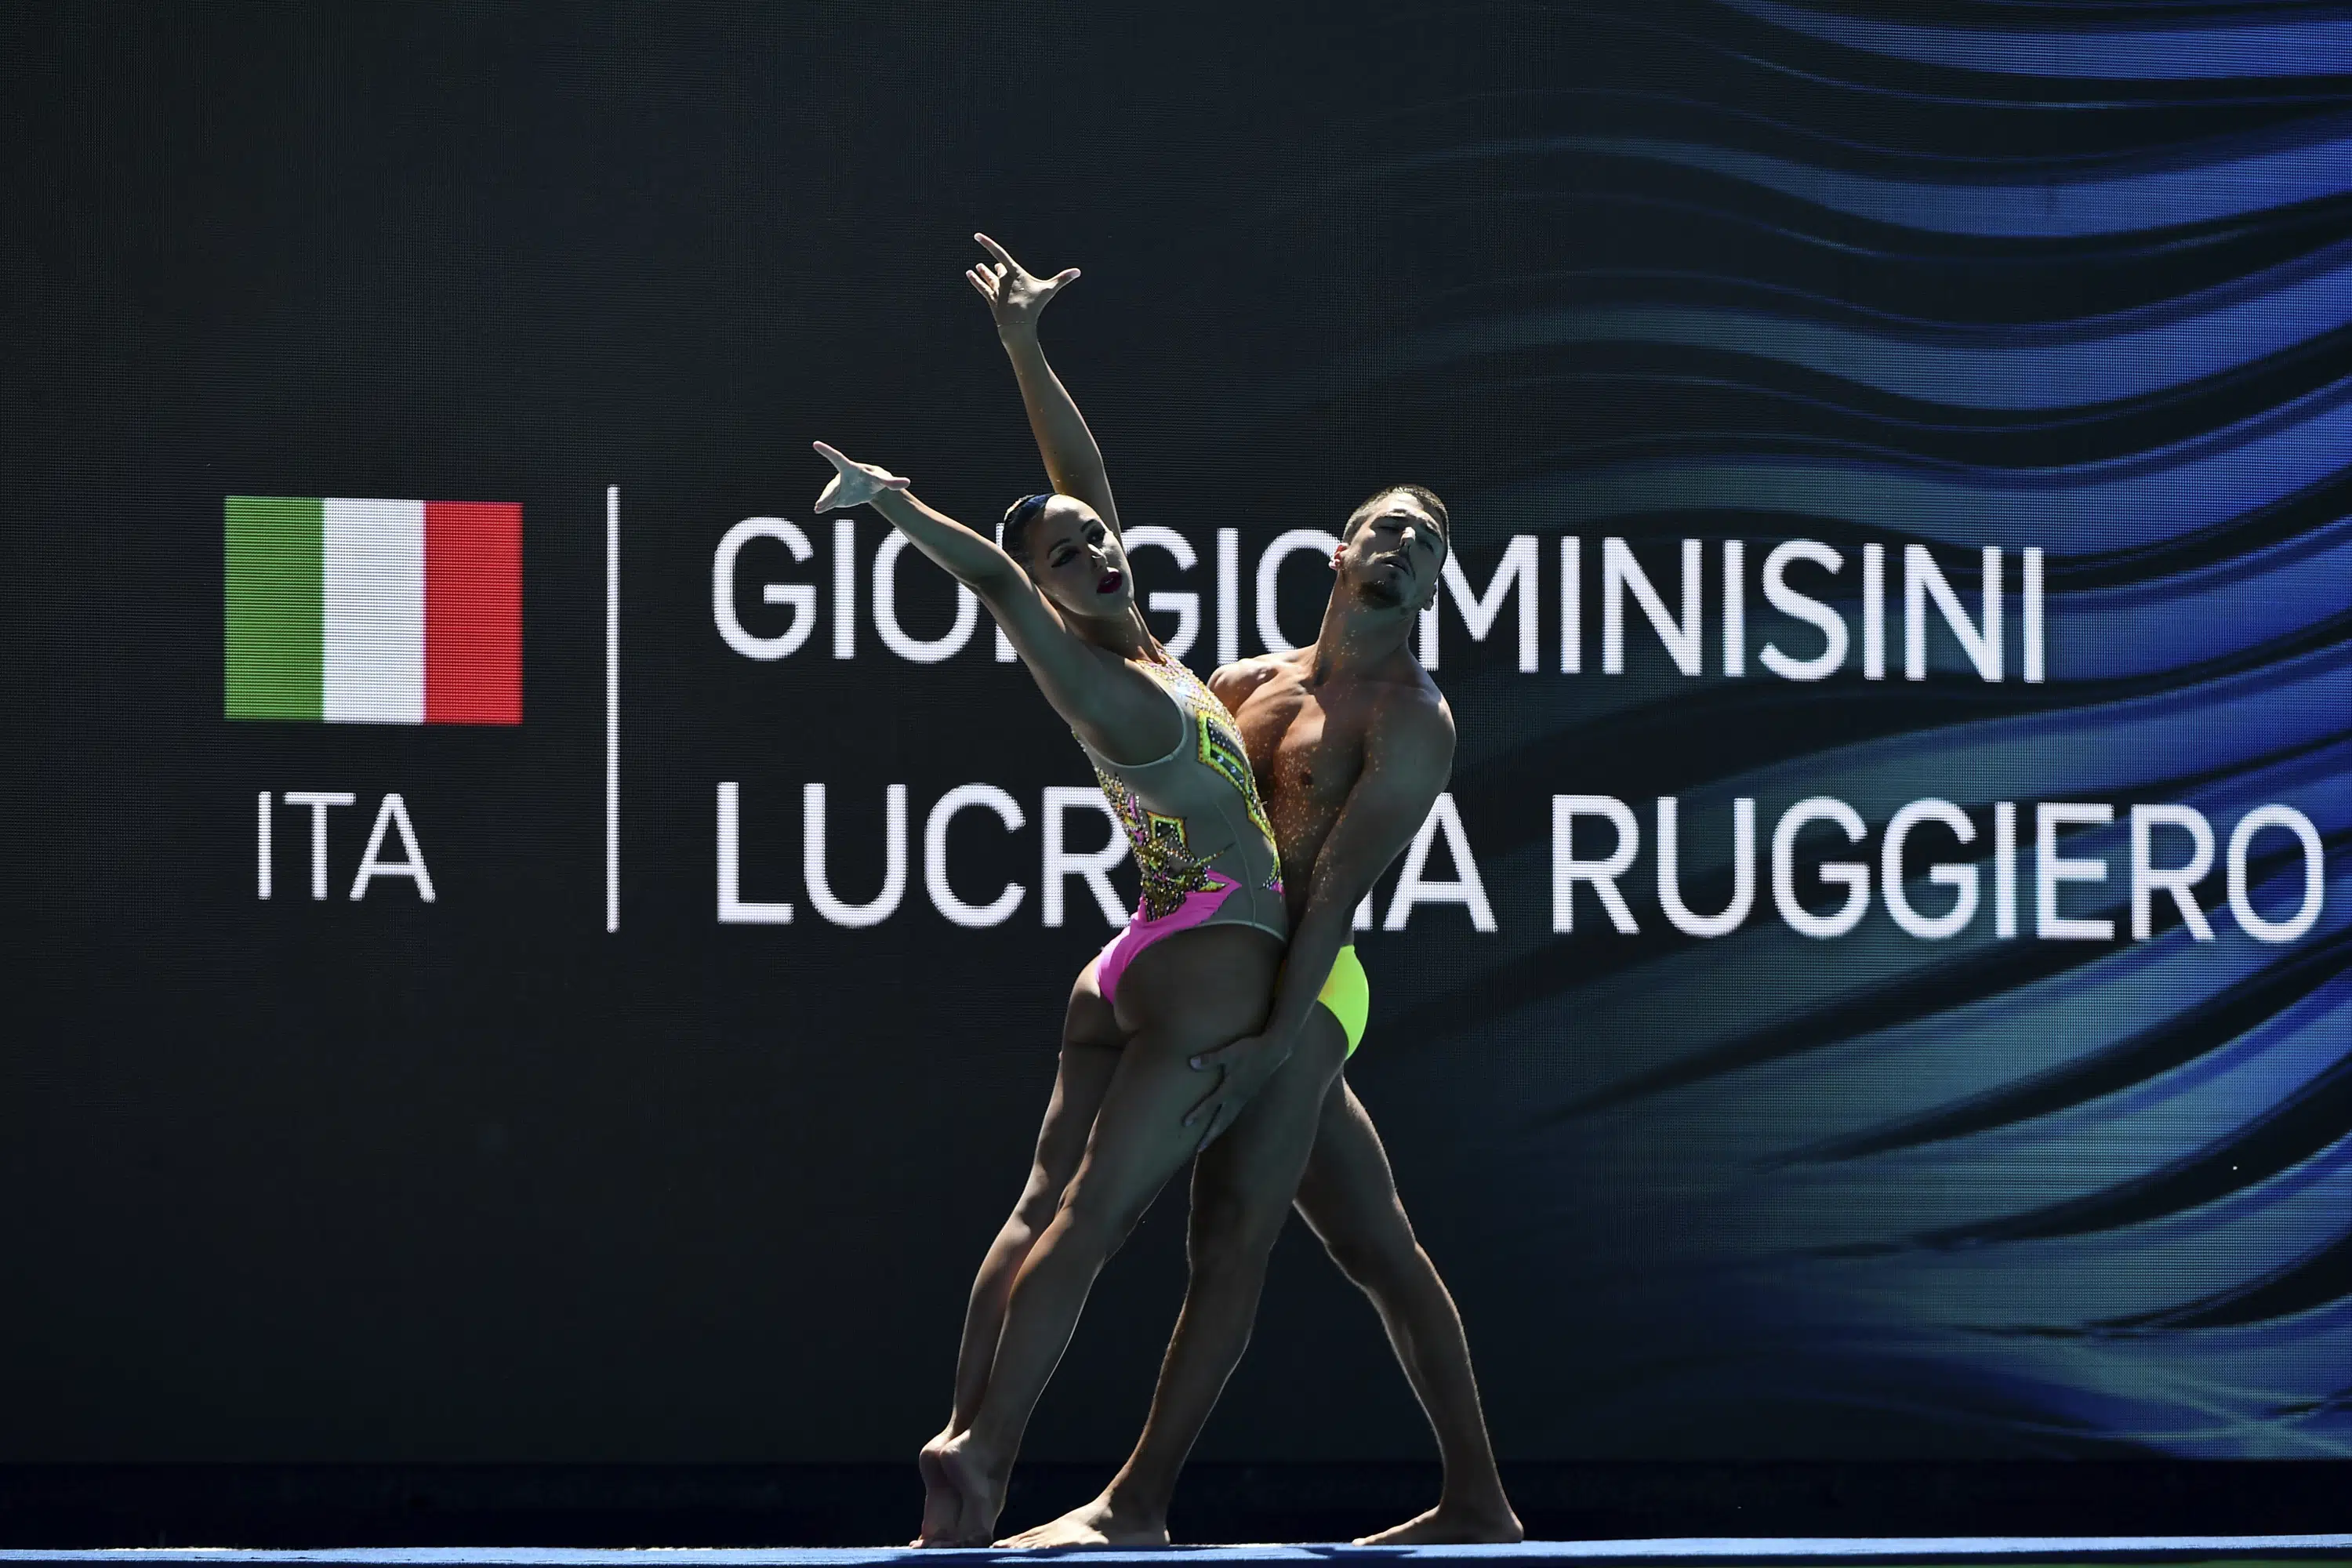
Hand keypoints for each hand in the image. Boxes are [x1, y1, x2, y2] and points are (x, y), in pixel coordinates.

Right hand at [812, 440, 910, 512]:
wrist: (871, 488)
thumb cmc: (877, 478)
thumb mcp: (884, 479)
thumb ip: (893, 481)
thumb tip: (907, 482)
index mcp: (851, 468)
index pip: (838, 458)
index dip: (827, 451)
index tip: (816, 443)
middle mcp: (842, 477)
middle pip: (834, 484)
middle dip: (828, 492)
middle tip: (821, 498)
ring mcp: (839, 488)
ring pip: (831, 494)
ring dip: (825, 501)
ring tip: (818, 508)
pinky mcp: (839, 498)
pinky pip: (831, 502)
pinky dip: (825, 506)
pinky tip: (819, 510)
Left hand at [966, 232, 1078, 336]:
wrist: (1018, 325)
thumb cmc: (1034, 306)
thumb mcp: (1049, 290)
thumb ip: (1062, 279)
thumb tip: (1078, 271)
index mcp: (1015, 273)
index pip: (1000, 254)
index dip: (988, 244)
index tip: (977, 236)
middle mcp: (1003, 279)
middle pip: (998, 269)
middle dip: (996, 267)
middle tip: (993, 265)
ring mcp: (996, 290)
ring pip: (988, 278)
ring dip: (983, 273)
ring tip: (977, 267)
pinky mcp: (992, 300)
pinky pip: (981, 288)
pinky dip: (976, 280)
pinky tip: (969, 274)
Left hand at [1182, 1029, 1293, 1149]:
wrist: (1274, 1051)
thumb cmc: (1250, 1050)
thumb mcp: (1229, 1052)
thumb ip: (1211, 1059)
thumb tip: (1192, 1063)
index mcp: (1231, 1088)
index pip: (1211, 1104)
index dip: (1198, 1114)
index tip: (1185, 1124)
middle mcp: (1237, 1097)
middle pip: (1221, 1121)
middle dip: (1210, 1135)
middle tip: (1199, 1149)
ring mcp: (1244, 1097)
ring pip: (1229, 1119)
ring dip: (1218, 1131)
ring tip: (1209, 1141)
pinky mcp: (1248, 1094)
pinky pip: (1235, 1113)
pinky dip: (1227, 1121)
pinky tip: (1224, 1122)